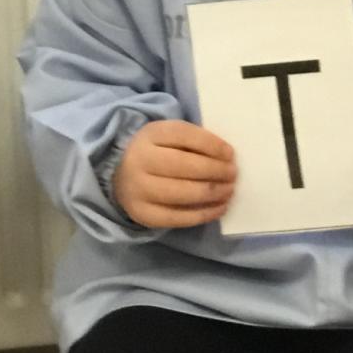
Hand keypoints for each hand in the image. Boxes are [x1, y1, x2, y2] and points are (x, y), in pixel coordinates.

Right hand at [113, 118, 236, 227]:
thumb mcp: (169, 136)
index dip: (211, 145)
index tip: (230, 154)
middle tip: (233, 174)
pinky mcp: (143, 214)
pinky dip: (204, 214)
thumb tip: (227, 158)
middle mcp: (140, 161)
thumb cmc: (157, 152)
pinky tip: (220, 208)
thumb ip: (194, 142)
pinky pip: (178, 217)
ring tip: (229, 190)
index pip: (184, 135)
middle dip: (216, 171)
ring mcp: (139, 190)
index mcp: (150, 135)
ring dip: (213, 193)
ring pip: (183, 193)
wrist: (119, 175)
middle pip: (185, 166)